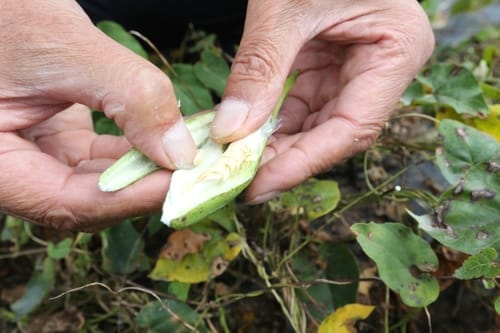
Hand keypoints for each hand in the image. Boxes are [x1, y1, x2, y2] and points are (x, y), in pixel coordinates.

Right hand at [0, 0, 195, 229]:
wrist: (1, 2)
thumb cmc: (9, 13)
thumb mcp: (68, 48)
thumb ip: (129, 96)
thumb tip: (181, 152)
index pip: (66, 203)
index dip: (128, 198)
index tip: (179, 181)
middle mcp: (11, 171)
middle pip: (86, 201)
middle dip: (143, 187)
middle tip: (195, 172)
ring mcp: (35, 156)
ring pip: (98, 183)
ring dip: (145, 171)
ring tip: (188, 156)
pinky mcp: (56, 140)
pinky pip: (99, 159)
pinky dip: (135, 151)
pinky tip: (167, 140)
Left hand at [211, 0, 434, 202]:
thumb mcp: (285, 8)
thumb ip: (260, 68)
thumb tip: (230, 131)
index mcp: (396, 51)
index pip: (353, 127)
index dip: (305, 162)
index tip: (259, 185)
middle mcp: (381, 68)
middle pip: (333, 133)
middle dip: (285, 158)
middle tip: (239, 181)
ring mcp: (355, 69)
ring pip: (315, 124)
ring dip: (275, 144)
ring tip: (235, 163)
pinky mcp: (330, 66)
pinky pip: (302, 104)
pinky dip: (272, 121)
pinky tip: (244, 135)